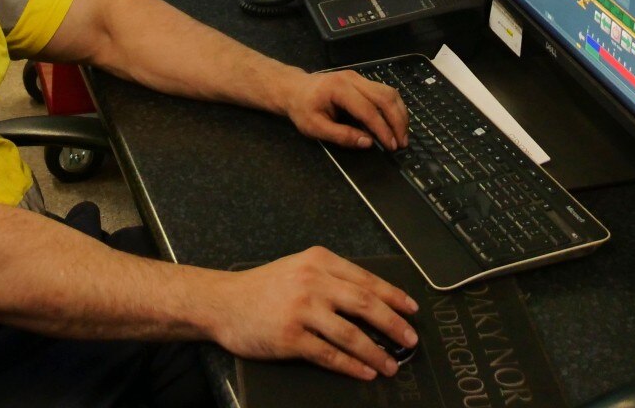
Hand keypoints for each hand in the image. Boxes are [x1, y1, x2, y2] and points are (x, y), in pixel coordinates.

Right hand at [203, 247, 418, 378]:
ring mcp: (301, 310)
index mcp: (320, 261)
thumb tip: (373, 300)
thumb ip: (332, 277)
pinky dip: (351, 365)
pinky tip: (365, 371)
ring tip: (391, 364)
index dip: (393, 296)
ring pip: (350, 333)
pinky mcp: (290, 337)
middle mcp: (313, 282)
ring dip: (376, 352)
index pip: (366, 279)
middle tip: (410, 340)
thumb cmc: (264, 287)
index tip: (412, 310)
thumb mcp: (300, 268)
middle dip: (393, 324)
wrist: (223, 302)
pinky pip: (328, 354)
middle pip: (365, 304)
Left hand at [281, 68, 408, 149]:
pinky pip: (384, 91)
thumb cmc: (302, 109)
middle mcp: (353, 79)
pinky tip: (396, 122)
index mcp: (339, 89)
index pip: (368, 110)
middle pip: (384, 97)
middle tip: (402, 143)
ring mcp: (359, 77)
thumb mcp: (315, 127)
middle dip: (397, 121)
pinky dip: (394, 107)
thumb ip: (341, 135)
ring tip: (402, 134)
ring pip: (389, 92)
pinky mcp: (362, 80)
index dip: (382, 129)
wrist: (294, 89)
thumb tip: (368, 143)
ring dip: (399, 113)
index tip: (391, 146)